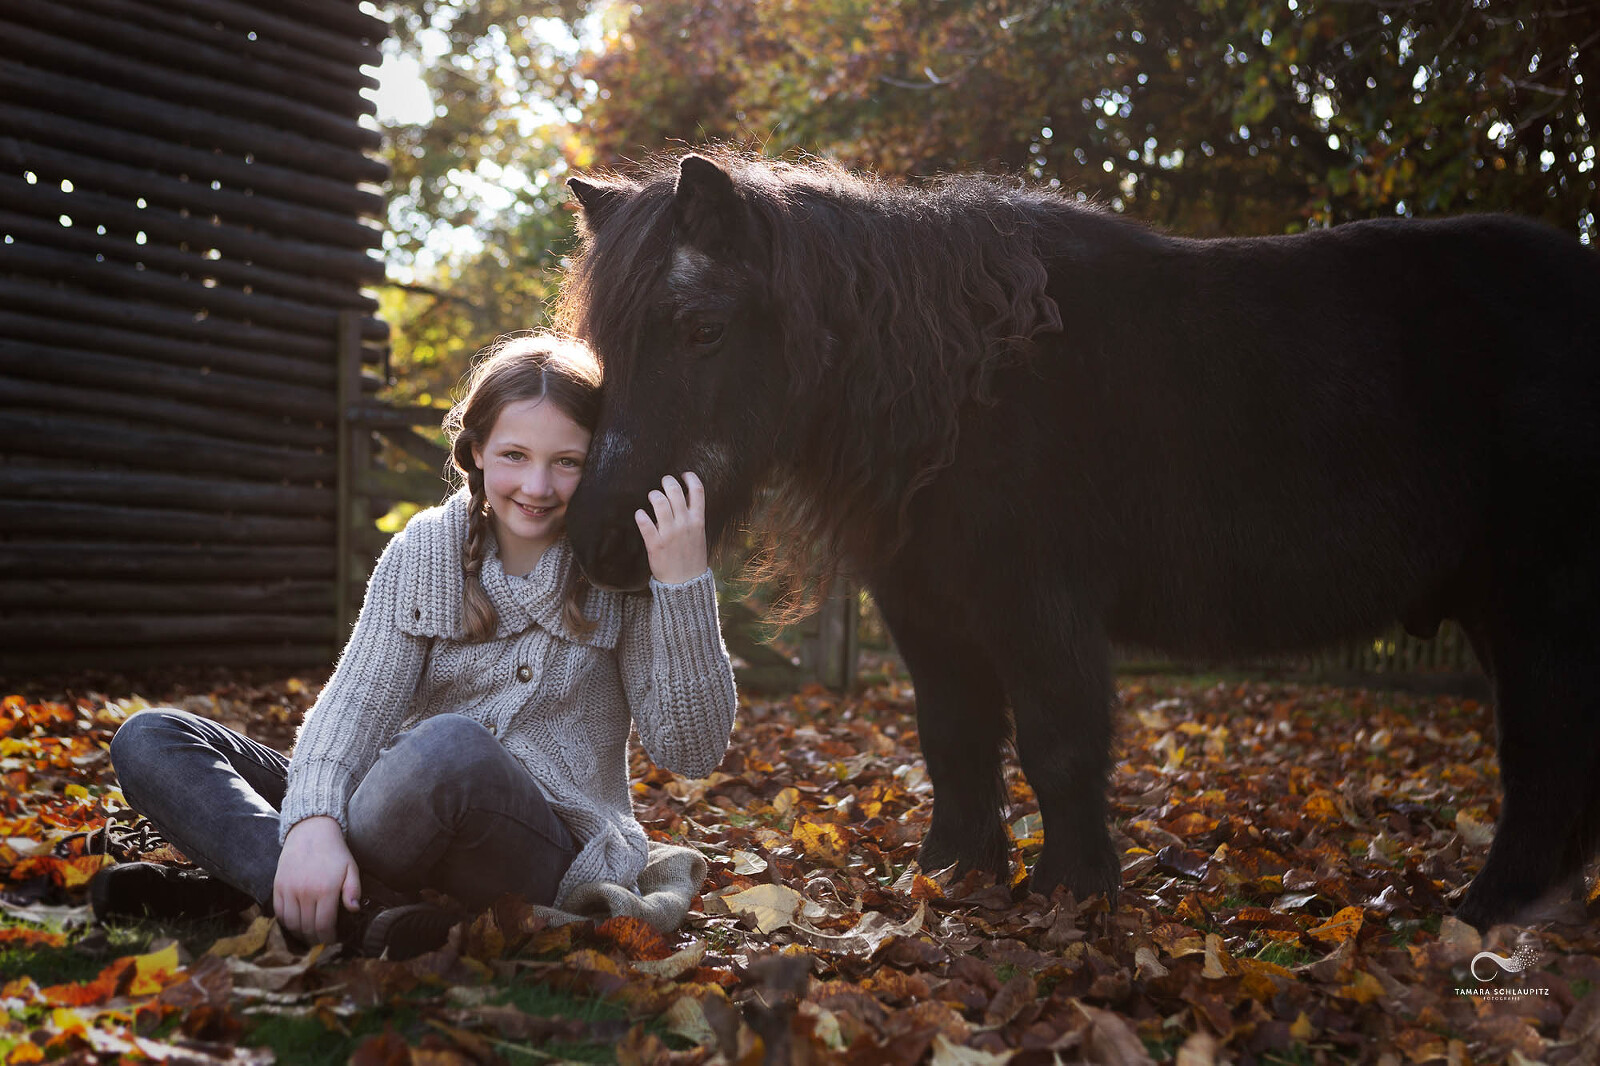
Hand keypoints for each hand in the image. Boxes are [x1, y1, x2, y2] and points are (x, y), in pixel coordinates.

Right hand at [273, 815, 360, 943]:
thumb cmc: (334, 852)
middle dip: (316, 938)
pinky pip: (279, 912)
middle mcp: (305, 892)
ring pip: (291, 923)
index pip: (324, 924)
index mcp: (325, 889)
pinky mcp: (278, 886)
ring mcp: (289, 889)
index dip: (328, 937)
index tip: (332, 939)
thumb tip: (353, 910)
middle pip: (307, 927)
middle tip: (321, 939)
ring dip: (300, 933)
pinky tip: (295, 923)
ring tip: (309, 933)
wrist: (311, 831)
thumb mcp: (351, 868)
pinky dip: (286, 922)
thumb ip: (353, 890)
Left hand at [635, 472, 708, 584]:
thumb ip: (693, 516)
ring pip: (660, 502)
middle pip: (675, 491)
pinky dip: (641, 516)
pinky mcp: (655, 544)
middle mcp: (685, 524)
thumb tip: (686, 496)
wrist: (686, 583)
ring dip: (654, 495)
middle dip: (667, 482)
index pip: (698, 490)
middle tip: (663, 483)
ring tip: (653, 497)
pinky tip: (640, 514)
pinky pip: (645, 524)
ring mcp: (670, 534)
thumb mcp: (699, 534)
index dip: (690, 478)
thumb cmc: (692, 557)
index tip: (683, 475)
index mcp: (698, 521)